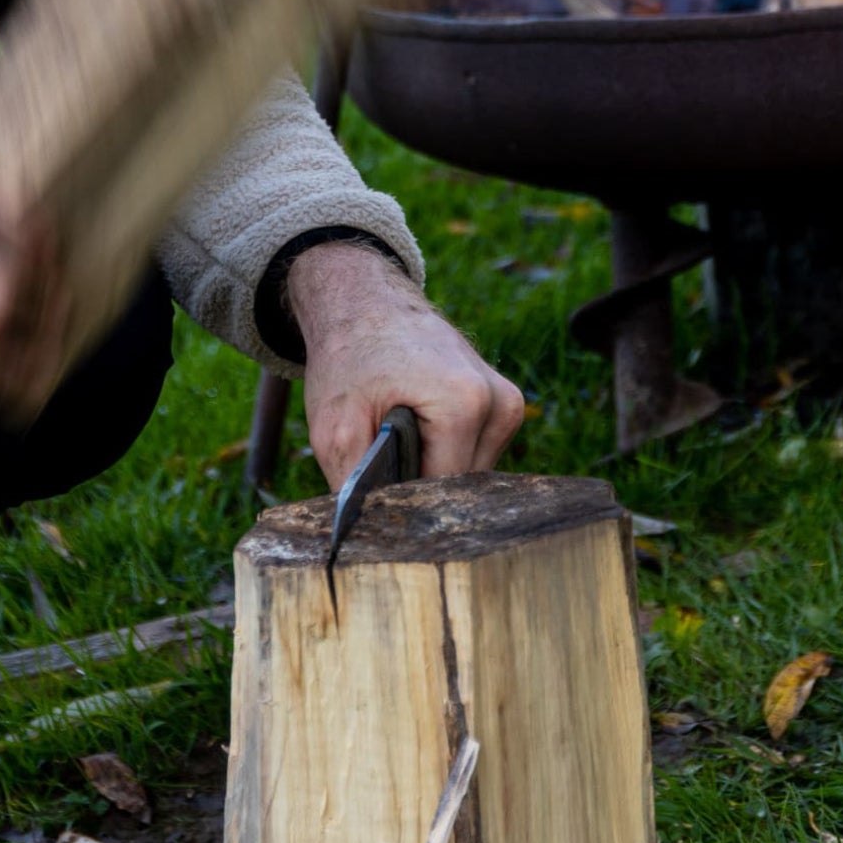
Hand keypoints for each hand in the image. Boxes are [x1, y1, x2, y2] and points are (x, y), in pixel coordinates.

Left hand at [287, 240, 525, 490]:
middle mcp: (499, 402)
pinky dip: (446, 452)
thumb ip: (354, 486)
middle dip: (420, 486)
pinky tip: (418, 432)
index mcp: (466, 404)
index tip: (374, 499)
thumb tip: (369, 539)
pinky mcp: (505, 402)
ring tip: (397, 440)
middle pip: (462, 486)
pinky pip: (476, 452)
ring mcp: (508, 401)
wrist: (364, 303)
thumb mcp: (334, 426)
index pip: (444, 493)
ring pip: (472, 474)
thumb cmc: (348, 359)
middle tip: (379, 467)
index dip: (404, 504)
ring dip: (434, 469)